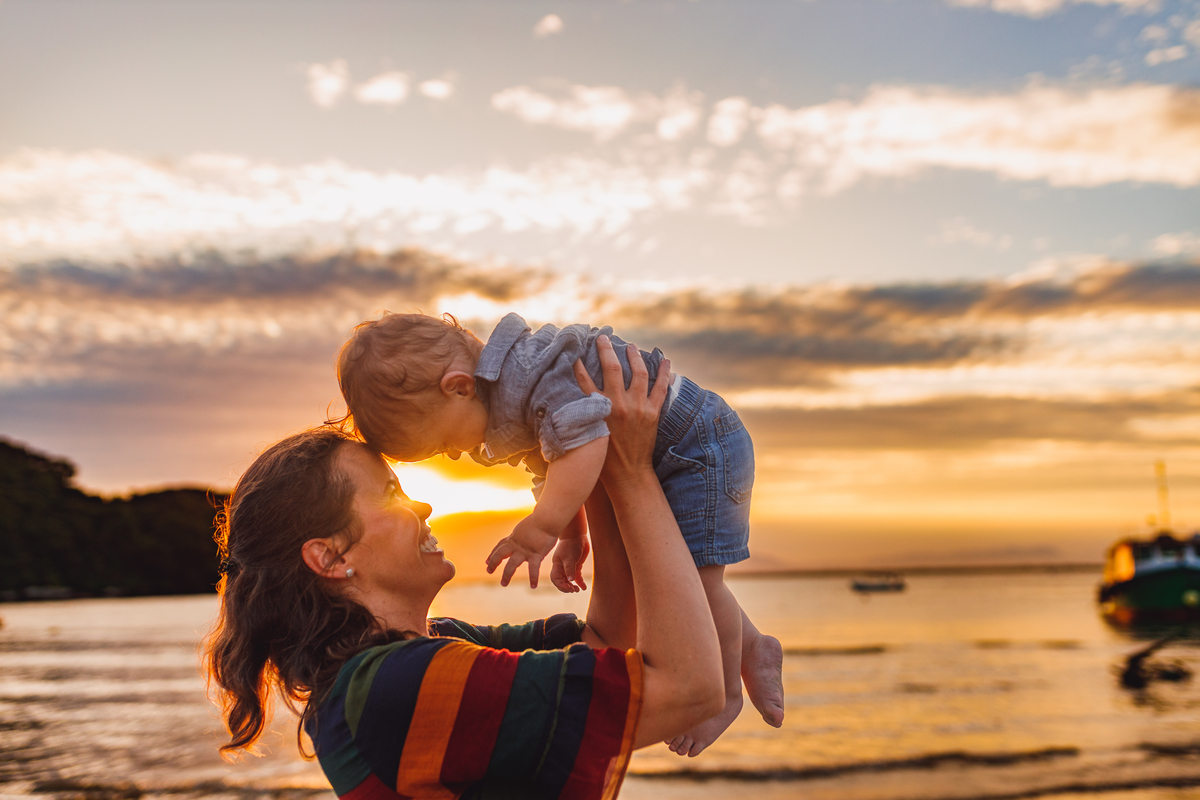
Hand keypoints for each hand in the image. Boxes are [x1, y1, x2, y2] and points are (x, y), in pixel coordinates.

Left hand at [485, 514, 558, 587]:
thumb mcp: (528, 527)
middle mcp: (516, 544)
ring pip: (511, 564)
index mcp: (514, 537)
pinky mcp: (536, 554)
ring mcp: (525, 550)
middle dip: (493, 562)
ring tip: (503, 584)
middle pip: (500, 554)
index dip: (493, 553)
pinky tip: (533, 586)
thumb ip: (524, 534)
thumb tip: (525, 534)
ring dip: (506, 575)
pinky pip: (533, 569)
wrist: (547, 518)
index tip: (487, 561)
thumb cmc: (541, 520)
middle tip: (488, 571)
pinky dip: (533, 578)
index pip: (500, 546)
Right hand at [550, 509, 589, 592]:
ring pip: (569, 581)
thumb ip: (570, 569)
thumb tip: (571, 580)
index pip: (555, 579)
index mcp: (557, 566)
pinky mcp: (576, 566)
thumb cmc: (571, 545)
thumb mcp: (569, 557)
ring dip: (572, 586)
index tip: (569, 588)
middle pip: (561, 582)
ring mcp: (569, 567)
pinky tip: (583, 587)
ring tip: (577, 590)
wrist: (577, 535)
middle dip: (566, 587)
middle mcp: (561, 568)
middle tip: (573, 590)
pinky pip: (577, 577)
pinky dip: (580, 582)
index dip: (560, 585)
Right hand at [573, 336, 670, 487]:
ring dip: (634, 356)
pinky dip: (664, 373)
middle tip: (603, 338)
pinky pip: (660, 388)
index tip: (577, 352)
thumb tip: (572, 402)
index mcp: (598, 410)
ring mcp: (637, 407)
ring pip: (638, 373)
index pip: (584, 380)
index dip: (579, 364)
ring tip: (631, 347)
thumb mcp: (587, 434)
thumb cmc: (603, 458)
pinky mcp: (653, 413)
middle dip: (606, 349)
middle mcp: (617, 405)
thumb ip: (582, 416)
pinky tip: (666, 361)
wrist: (628, 474)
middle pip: (611, 368)